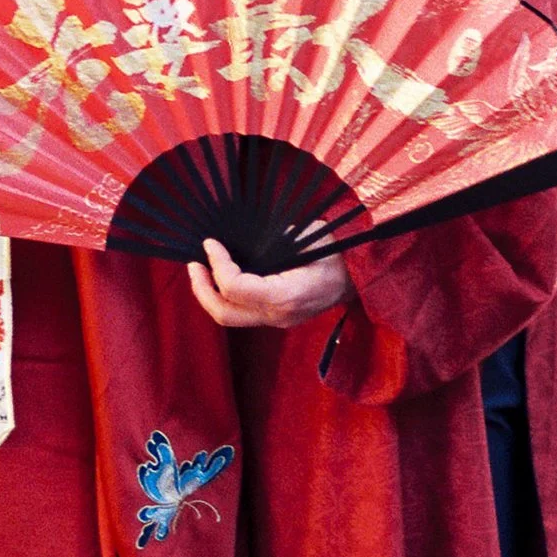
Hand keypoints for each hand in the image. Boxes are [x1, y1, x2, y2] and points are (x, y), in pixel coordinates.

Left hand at [186, 236, 349, 330]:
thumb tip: (245, 241)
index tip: (211, 242)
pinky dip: (225, 296)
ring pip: (229, 317)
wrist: (362, 278)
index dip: (217, 264)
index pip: (236, 287)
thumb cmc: (340, 252)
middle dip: (201, 288)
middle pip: (224, 313)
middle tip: (194, 263)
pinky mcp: (276, 319)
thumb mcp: (310, 235)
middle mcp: (279, 315)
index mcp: (288, 295)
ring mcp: (277, 321)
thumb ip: (276, 241)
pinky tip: (221, 276)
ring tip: (200, 269)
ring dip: (209, 294)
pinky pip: (242, 313)